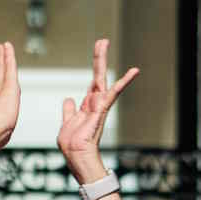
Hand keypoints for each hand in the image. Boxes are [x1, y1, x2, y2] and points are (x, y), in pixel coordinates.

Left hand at [58, 39, 138, 183]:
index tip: (97, 52)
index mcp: (87, 107)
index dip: (94, 68)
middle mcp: (95, 104)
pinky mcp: (101, 111)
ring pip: (103, 79)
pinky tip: (132, 72)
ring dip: (102, 61)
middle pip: (98, 76)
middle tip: (102, 40)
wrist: (77, 158)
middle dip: (99, 58)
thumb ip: (69, 111)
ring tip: (104, 43)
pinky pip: (112, 93)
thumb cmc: (72, 146)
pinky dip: (122, 82)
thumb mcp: (67, 123)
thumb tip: (69, 99)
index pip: (92, 84)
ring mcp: (99, 107)